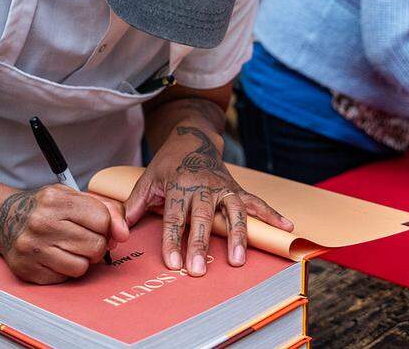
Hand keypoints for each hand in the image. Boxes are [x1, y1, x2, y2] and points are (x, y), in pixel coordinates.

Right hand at [0, 185, 127, 284]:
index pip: (102, 219)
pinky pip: (65, 278)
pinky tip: (56, 257)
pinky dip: (66, 270)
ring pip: (82, 266)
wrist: (3, 218)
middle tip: (85, 239)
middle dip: (96, 245)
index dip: (107, 226)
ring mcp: (32, 248)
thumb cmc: (45, 207)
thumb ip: (106, 209)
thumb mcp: (73, 196)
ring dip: (82, 260)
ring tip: (70, 248)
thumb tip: (123, 233)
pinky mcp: (27, 269)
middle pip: (95, 245)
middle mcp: (41, 223)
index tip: (98, 226)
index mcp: (55, 199)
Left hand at [124, 125, 292, 275]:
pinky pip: (256, 202)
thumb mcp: (148, 178)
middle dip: (199, 244)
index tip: (173, 264)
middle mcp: (202, 186)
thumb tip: (122, 226)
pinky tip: (286, 228)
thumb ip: (135, 203)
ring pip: (232, 211)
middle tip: (198, 270)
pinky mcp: (237, 188)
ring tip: (238, 260)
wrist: (192, 138)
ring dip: (237, 236)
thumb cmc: (168, 164)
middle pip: (202, 218)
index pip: (173, 216)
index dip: (171, 240)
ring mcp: (223, 187)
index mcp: (178, 185)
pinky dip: (272, 214)